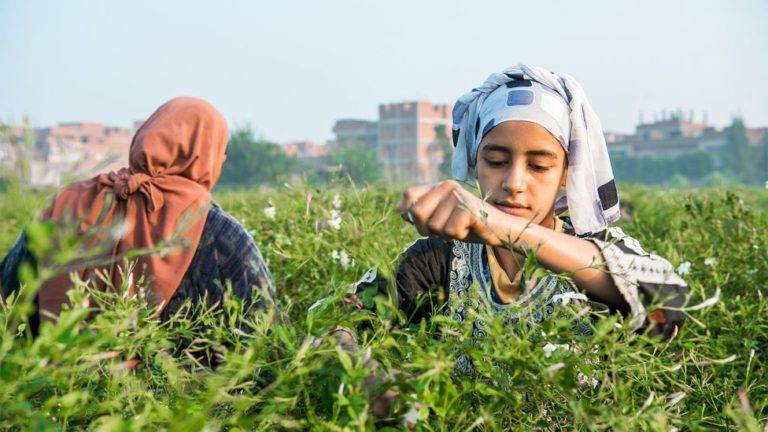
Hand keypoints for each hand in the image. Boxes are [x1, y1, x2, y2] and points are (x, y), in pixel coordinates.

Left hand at [396, 180, 518, 245]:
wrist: (500, 229)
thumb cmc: (470, 225)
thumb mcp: (441, 219)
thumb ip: (421, 213)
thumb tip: (398, 209)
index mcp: (439, 185)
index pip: (409, 196)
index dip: (410, 214)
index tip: (428, 222)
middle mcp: (447, 185)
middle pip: (416, 213)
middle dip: (429, 228)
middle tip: (448, 227)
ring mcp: (457, 195)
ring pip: (434, 226)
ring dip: (447, 234)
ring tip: (462, 226)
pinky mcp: (467, 207)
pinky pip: (450, 231)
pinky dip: (459, 236)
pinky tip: (471, 227)